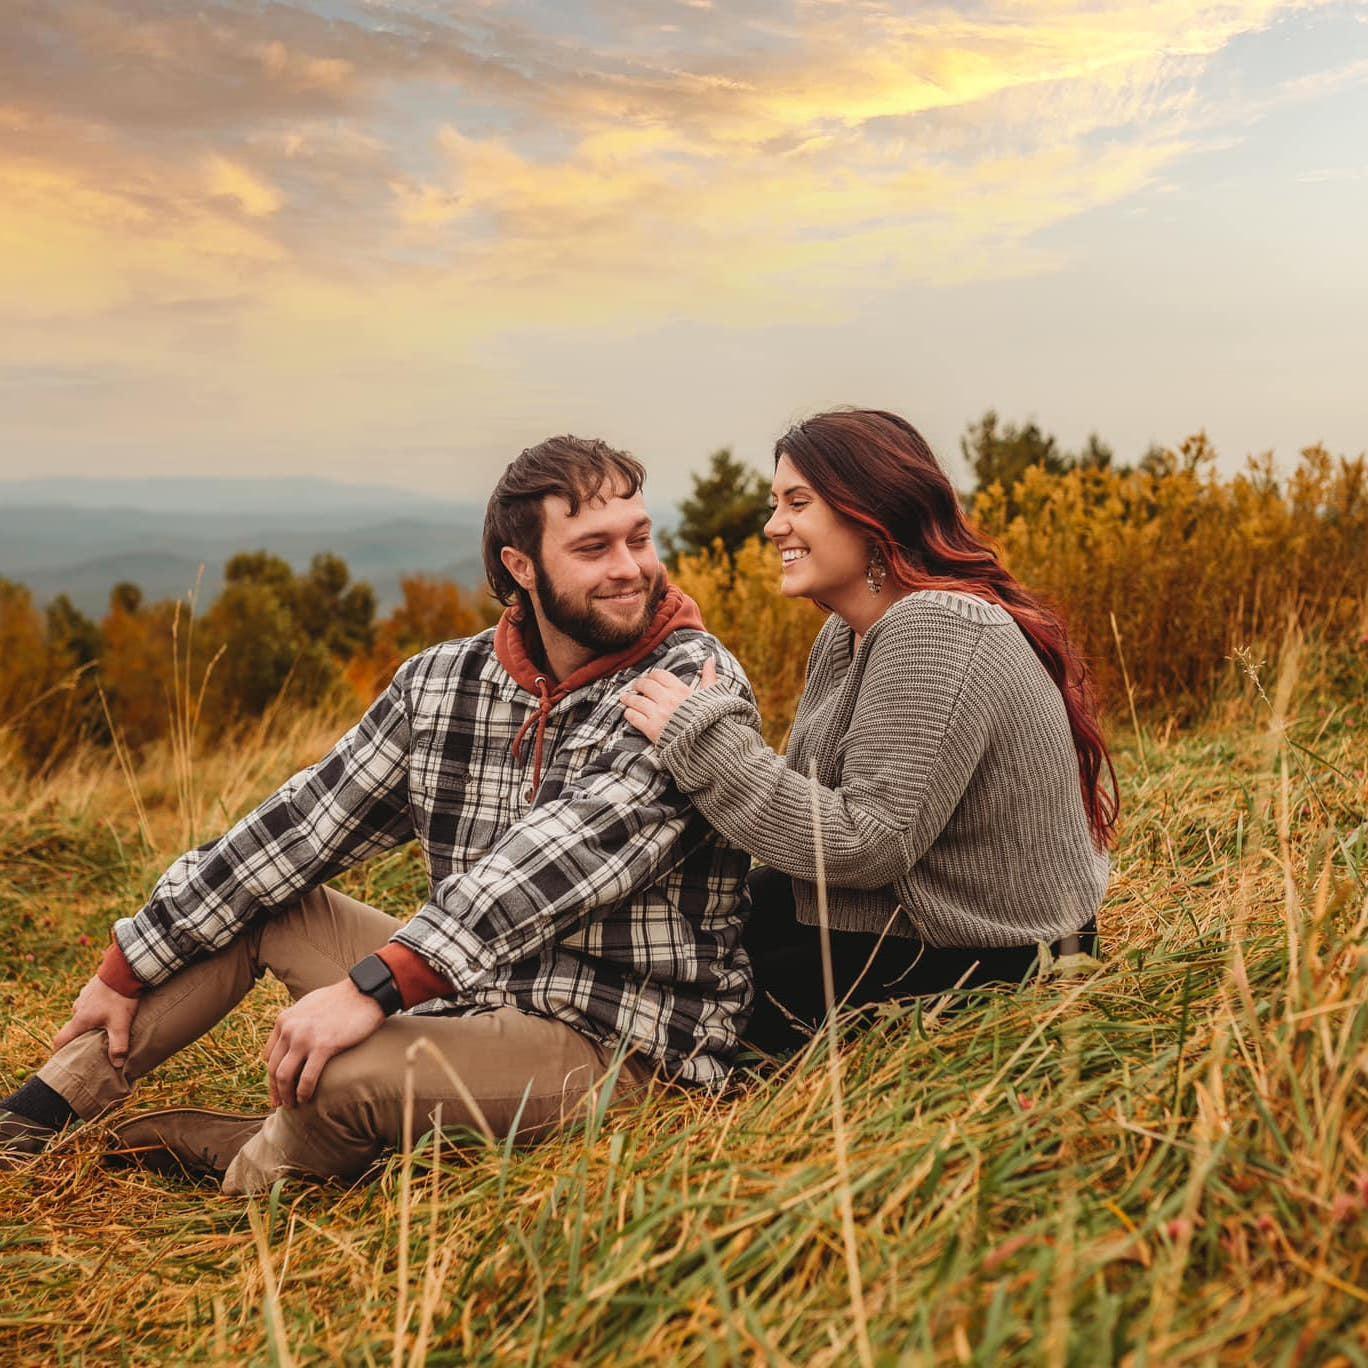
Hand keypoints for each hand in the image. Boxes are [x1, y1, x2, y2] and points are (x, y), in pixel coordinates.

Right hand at [51, 974, 139, 1068]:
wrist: (124, 969)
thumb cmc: (120, 997)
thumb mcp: (120, 1024)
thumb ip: (118, 1045)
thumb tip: (116, 1065)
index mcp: (80, 1020)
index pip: (61, 1040)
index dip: (60, 1052)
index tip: (63, 1060)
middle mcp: (78, 1008)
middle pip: (73, 1028)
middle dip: (80, 1037)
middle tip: (91, 1045)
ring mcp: (84, 997)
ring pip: (83, 1014)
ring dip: (91, 1021)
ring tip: (104, 1027)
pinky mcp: (93, 988)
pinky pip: (91, 1002)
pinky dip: (97, 1008)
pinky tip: (110, 1009)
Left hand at [265, 978, 385, 1107]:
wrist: (364, 992)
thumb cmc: (341, 999)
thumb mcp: (308, 1005)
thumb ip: (297, 1021)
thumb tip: (293, 1037)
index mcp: (284, 1020)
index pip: (268, 1055)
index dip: (271, 1074)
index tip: (277, 1086)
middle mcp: (290, 1029)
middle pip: (273, 1068)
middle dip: (275, 1090)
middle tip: (280, 1103)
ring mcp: (305, 1038)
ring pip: (284, 1076)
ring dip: (286, 1095)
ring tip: (292, 1105)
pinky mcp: (324, 1046)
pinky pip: (307, 1077)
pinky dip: (304, 1092)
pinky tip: (306, 1099)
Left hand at [620, 658, 718, 744]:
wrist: (708, 746)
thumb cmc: (711, 721)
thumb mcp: (713, 697)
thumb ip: (709, 677)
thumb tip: (711, 658)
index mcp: (681, 690)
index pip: (660, 675)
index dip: (652, 676)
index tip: (649, 679)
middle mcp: (668, 700)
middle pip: (645, 685)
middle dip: (638, 685)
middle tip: (635, 687)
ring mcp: (658, 714)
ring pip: (636, 701)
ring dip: (628, 698)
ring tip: (625, 698)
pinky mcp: (652, 729)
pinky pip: (634, 717)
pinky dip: (629, 714)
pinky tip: (628, 713)